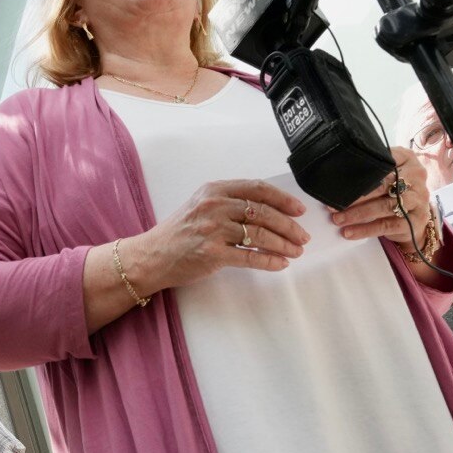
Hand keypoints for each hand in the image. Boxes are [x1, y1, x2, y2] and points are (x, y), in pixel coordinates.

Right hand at [128, 178, 308, 290]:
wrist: (151, 256)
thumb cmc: (178, 233)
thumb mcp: (201, 206)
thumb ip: (229, 203)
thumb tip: (268, 211)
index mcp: (214, 190)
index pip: (257, 188)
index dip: (282, 199)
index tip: (298, 209)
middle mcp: (214, 206)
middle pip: (263, 212)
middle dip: (288, 225)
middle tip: (302, 235)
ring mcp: (213, 230)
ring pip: (260, 235)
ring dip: (283, 244)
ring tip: (295, 251)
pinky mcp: (212, 254)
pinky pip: (250, 257)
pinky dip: (269, 261)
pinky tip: (280, 263)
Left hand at [331, 148, 432, 247]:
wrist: (416, 218)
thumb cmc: (395, 191)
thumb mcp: (388, 174)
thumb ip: (371, 170)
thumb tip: (337, 173)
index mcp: (407, 158)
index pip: (383, 160)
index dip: (360, 171)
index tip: (338, 181)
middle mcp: (416, 177)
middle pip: (382, 185)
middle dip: (355, 196)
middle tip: (333, 204)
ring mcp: (418, 199)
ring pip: (383, 206)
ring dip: (357, 214)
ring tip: (338, 219)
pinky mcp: (415, 220)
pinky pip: (387, 225)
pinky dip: (366, 230)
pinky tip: (350, 232)